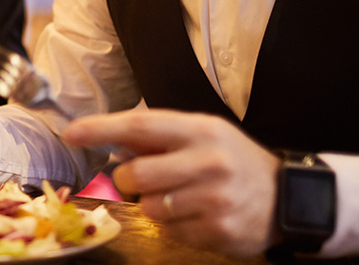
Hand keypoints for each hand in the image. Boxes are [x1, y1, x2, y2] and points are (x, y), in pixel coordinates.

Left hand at [63, 109, 280, 257]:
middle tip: (142, 179)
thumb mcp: (203, 135)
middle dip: (129, 179)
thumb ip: (160, 137)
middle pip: (137, 174)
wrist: (286, 197)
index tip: (72, 133)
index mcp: (201, 130)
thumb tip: (111, 140)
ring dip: (153, 205)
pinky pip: (170, 231)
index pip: (141, 126)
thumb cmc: (234, 161)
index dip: (102, 129)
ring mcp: (214, 198)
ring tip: (180, 197)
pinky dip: (174, 225)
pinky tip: (196, 214)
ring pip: (149, 208)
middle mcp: (208, 161)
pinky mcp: (217, 230)